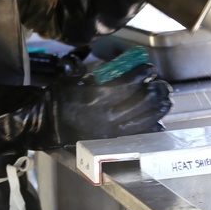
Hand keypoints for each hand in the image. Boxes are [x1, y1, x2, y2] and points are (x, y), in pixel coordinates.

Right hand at [50, 63, 171, 143]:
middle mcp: (105, 115)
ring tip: (165, 100)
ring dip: (158, 108)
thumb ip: (97, 76)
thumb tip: (122, 68)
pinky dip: (150, 128)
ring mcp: (109, 130)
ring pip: (143, 119)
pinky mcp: (110, 141)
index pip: (128, 83)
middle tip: (160, 83)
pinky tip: (159, 123)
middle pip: (141, 101)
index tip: (149, 68)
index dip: (143, 74)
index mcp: (95, 96)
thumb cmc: (58, 99)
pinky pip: (136, 135)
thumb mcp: (75, 80)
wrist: (45, 124)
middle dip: (155, 90)